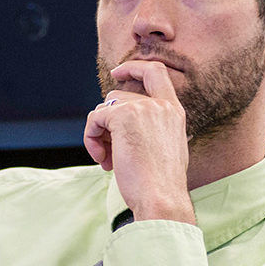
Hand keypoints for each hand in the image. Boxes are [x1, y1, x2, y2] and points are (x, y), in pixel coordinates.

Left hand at [83, 60, 194, 223]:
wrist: (161, 199)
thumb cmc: (159, 184)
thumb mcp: (163, 149)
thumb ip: (149, 129)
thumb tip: (116, 123)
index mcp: (173, 112)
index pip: (156, 72)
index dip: (134, 67)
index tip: (117, 72)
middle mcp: (161, 105)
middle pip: (118, 95)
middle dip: (107, 121)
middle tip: (109, 151)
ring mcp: (143, 108)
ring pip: (104, 107)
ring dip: (99, 134)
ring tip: (108, 159)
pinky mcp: (123, 116)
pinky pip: (95, 118)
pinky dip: (91, 138)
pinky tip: (103, 160)